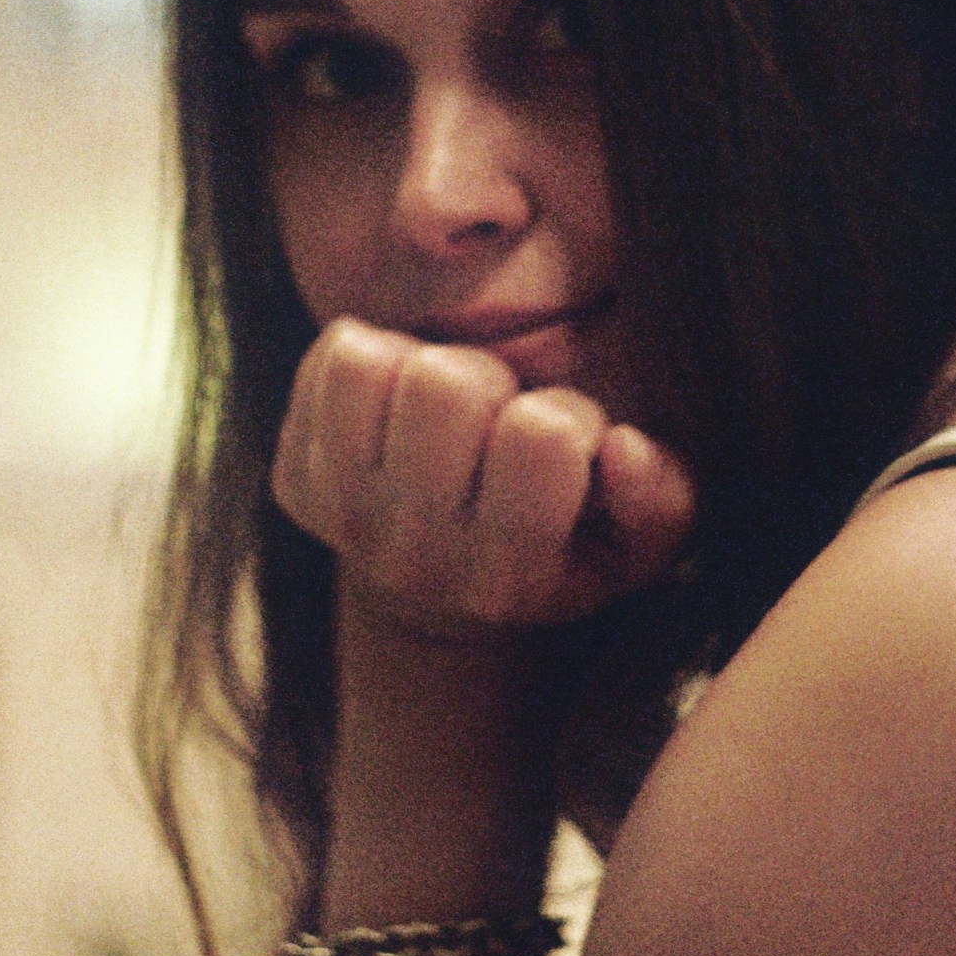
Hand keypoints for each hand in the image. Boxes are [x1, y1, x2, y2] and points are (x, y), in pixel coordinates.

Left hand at [273, 318, 694, 637]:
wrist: (448, 600)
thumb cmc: (566, 546)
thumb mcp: (639, 546)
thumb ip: (658, 499)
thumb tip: (621, 450)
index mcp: (507, 575)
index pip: (544, 435)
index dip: (569, 417)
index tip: (564, 446)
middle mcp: (413, 555)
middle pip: (446, 385)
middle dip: (490, 381)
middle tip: (500, 419)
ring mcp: (343, 517)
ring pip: (374, 364)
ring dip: (424, 364)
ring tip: (450, 409)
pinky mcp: (296, 481)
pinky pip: (333, 357)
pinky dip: (377, 354)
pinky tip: (402, 404)